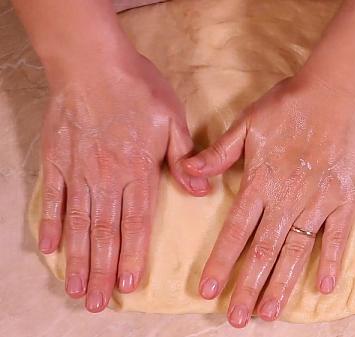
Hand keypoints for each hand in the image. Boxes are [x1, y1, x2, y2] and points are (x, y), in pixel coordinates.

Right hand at [38, 50, 204, 311]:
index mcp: (138, 170)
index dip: (134, 257)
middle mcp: (107, 178)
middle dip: (103, 271)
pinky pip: (54, 198)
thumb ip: (185, 158)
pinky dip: (51, 224)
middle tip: (98, 304)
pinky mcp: (58, 159)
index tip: (130, 286)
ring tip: (77, 289)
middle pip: (104, 233)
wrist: (92, 62)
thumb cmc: (138, 89)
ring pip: (78, 223)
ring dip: (78, 259)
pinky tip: (50, 249)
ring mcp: (79, 171)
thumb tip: (201, 191)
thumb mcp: (173, 120)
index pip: (137, 223)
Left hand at [183, 77, 354, 326]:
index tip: (207, 291)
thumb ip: (219, 153)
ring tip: (270, 313)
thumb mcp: (248, 123)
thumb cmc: (291, 104)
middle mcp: (287, 200)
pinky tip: (323, 287)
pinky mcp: (345, 201)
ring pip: (295, 252)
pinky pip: (337, 237)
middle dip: (248, 287)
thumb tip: (189, 173)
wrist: (338, 92)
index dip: (220, 262)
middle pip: (263, 252)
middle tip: (237, 319)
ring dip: (281, 284)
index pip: (235, 231)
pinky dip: (331, 262)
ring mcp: (318, 203)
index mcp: (260, 183)